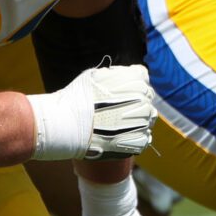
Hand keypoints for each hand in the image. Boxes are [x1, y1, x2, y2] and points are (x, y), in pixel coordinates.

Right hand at [27, 64, 155, 161]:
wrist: (67, 125)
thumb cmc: (77, 99)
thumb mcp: (94, 76)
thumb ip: (113, 74)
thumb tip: (121, 74)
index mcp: (135, 79)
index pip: (142, 78)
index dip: (130, 84)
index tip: (120, 92)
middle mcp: (143, 99)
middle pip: (147, 98)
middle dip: (134, 102)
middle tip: (116, 110)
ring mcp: (143, 121)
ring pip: (148, 118)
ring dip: (136, 120)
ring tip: (117, 124)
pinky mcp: (139, 141)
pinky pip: (145, 137)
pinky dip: (135, 137)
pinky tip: (120, 136)